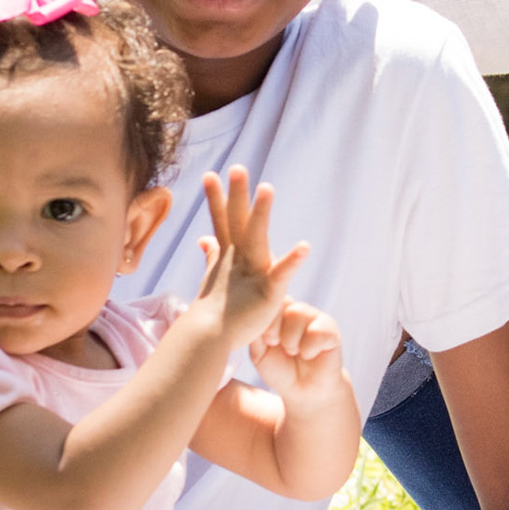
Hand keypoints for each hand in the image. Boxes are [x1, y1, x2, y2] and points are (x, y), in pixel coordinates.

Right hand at [192, 166, 307, 348]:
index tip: (211, 174)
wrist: (208, 341)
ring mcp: (251, 274)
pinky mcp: (268, 292)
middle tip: (237, 168)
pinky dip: (291, 261)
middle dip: (236, 194)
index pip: (222, 220)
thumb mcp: (214, 278)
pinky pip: (281, 274)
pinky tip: (304, 247)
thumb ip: (212, 256)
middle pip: (236, 220)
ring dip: (261, 213)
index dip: (217, 198)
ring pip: (257, 238)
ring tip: (268, 188)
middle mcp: (237, 260)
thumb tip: (204, 239)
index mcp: (228, 256)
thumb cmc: (214, 313)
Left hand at [251, 301, 348, 406]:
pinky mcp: (332, 331)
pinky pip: (316, 331)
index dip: (266, 319)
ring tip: (294, 352)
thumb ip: (255, 332)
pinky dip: (308, 349)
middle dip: (276, 330)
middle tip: (278, 346)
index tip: (267, 341)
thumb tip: (252, 313)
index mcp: (280, 312)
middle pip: (284, 304)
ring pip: (298, 314)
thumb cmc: (279, 370)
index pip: (271, 299)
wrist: (302, 392)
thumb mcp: (259, 352)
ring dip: (291, 340)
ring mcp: (317, 319)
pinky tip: (309, 356)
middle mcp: (299, 311)